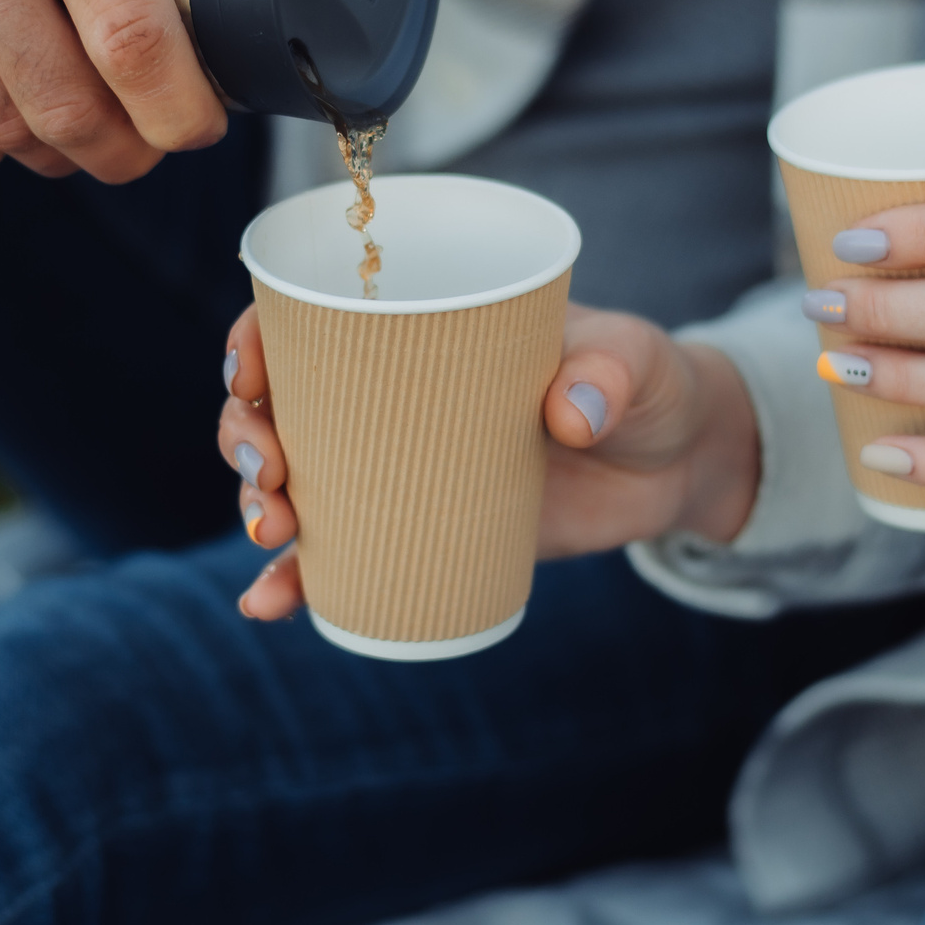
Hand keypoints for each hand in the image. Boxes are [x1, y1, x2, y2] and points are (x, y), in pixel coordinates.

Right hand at [216, 303, 759, 619]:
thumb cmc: (649, 383)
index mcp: (423, 328)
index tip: (249, 373)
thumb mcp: (636, 360)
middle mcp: (391, 395)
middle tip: (268, 474)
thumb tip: (572, 415)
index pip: (311, 321)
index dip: (257, 341)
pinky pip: (341, 558)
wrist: (679, 463)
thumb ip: (609, 372)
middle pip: (280, 407)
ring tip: (272, 534)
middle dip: (246, 438)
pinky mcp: (421, 531)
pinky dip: (297, 581)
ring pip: (294, 483)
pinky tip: (268, 603)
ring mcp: (400, 468)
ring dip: (259, 507)